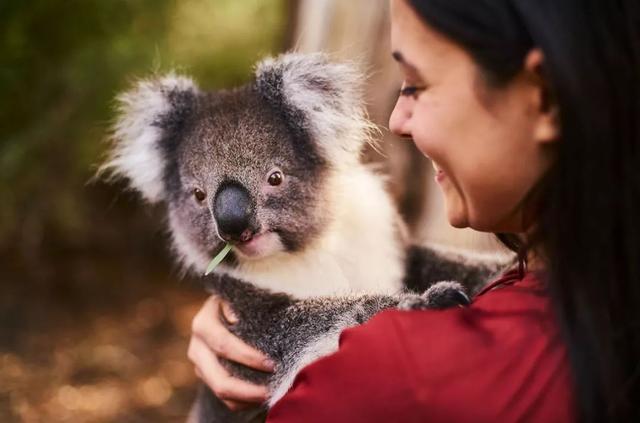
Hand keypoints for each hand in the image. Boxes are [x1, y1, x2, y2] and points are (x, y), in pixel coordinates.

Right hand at [188, 295, 274, 409]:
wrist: (227, 308)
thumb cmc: (240, 301)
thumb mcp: (238, 296)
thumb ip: (236, 303)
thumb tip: (234, 318)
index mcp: (204, 323)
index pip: (224, 345)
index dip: (248, 357)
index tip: (273, 364)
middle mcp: (197, 346)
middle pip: (219, 379)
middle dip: (247, 389)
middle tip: (272, 390)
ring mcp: (199, 364)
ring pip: (219, 392)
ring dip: (246, 398)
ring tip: (270, 396)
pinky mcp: (206, 376)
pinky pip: (223, 399)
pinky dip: (242, 402)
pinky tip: (260, 398)